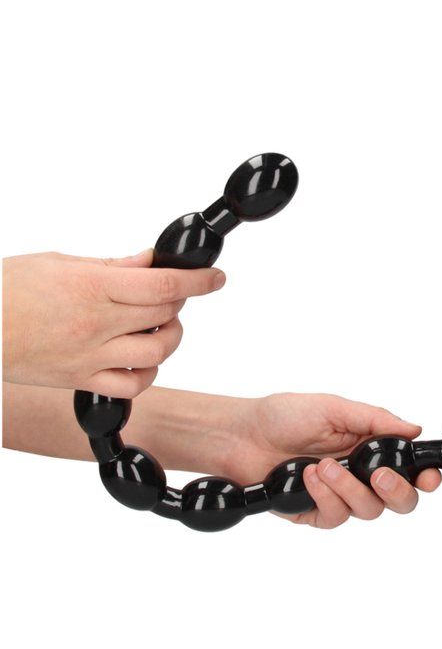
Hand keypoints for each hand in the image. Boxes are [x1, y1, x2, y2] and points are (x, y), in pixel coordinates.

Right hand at [2, 250, 224, 396]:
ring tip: (159, 327)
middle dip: (178, 303)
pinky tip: (141, 358)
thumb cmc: (8, 289)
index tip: (215, 278)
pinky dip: (147, 373)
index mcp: (91, 287)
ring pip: (155, 353)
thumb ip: (111, 266)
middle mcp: (95, 324)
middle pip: (163, 316)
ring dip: (169, 338)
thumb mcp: (60, 263)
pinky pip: (131, 386)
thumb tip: (148, 262)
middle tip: (170, 295)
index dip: (198, 281)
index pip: (162, 286)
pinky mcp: (81, 380)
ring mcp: (90, 356)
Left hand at [224, 393, 441, 528]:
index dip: (426, 477)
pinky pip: (335, 517)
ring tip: (323, 467)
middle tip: (379, 476)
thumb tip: (413, 428)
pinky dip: (325, 497)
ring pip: (368, 510)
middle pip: (399, 500)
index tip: (429, 476)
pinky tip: (308, 477)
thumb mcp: (332, 408)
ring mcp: (338, 496)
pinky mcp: (315, 512)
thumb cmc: (282, 416)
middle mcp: (359, 474)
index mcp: (369, 446)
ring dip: (349, 489)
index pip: (409, 469)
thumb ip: (375, 419)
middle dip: (397, 491)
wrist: (241, 435)